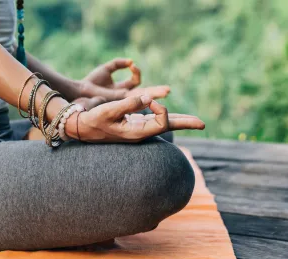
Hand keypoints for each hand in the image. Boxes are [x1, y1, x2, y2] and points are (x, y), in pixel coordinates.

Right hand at [66, 95, 204, 142]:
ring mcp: (139, 130)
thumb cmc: (94, 120)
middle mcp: (141, 133)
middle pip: (169, 127)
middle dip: (186, 123)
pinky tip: (172, 117)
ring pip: (163, 124)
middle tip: (203, 124)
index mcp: (138, 132)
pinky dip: (166, 117)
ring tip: (195, 122)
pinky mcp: (135, 125)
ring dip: (179, 121)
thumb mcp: (109, 111)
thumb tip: (148, 97)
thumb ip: (128, 104)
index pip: (162, 120)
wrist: (83, 129)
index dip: (161, 107)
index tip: (149, 98)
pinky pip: (155, 121)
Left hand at [80, 58, 169, 100]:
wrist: (81, 91)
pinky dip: (142, 95)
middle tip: (168, 90)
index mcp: (122, 89)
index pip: (136, 82)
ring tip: (166, 92)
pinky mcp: (119, 102)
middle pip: (144, 94)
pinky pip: (134, 99)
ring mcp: (123, 100)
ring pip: (142, 98)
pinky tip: (149, 93)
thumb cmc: (91, 81)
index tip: (132, 65)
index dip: (136, 72)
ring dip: (154, 94)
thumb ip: (118, 63)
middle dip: (156, 92)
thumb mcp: (107, 69)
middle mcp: (124, 97)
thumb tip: (131, 61)